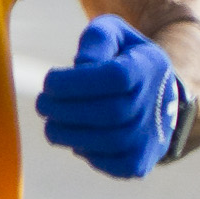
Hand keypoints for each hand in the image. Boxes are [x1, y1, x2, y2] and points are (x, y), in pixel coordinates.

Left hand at [36, 15, 186, 178]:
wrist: (156, 95)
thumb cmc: (122, 60)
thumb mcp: (113, 35)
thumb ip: (96, 40)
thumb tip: (81, 65)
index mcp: (149, 67)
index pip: (114, 77)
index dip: (74, 82)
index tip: (49, 81)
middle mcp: (157, 102)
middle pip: (108, 113)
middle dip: (64, 109)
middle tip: (42, 104)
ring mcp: (152, 135)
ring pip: (107, 141)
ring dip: (67, 133)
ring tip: (52, 121)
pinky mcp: (141, 160)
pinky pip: (110, 163)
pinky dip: (86, 152)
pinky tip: (76, 136)